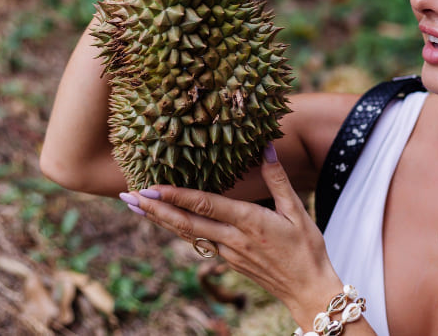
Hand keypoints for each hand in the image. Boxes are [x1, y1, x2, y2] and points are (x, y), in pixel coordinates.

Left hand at [120, 143, 344, 325]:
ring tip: (136, 206)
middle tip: (128, 197)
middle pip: (186, 223)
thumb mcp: (297, 210)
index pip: (206, 206)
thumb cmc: (307, 249)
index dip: (177, 196)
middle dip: (155, 209)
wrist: (308, 290)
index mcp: (249, 223)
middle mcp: (232, 239)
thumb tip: (266, 148)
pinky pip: (198, 241)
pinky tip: (166, 220)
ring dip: (160, 219)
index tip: (153, 187)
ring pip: (187, 233)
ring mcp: (227, 253)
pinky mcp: (228, 261)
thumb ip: (278, 179)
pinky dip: (178, 228)